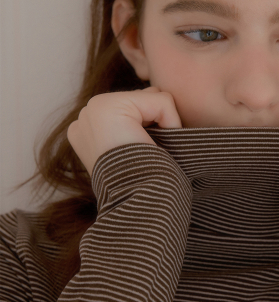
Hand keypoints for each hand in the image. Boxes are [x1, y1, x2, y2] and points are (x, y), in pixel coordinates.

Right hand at [67, 86, 181, 175]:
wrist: (139, 204)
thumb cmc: (145, 186)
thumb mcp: (135, 153)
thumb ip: (136, 125)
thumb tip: (158, 97)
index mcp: (87, 130)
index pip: (135, 109)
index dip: (152, 130)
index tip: (145, 156)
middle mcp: (85, 117)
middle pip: (144, 99)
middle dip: (157, 123)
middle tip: (148, 153)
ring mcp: (92, 110)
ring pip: (154, 97)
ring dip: (163, 124)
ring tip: (149, 150)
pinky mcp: (110, 106)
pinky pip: (163, 101)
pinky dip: (170, 123)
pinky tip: (156, 144)